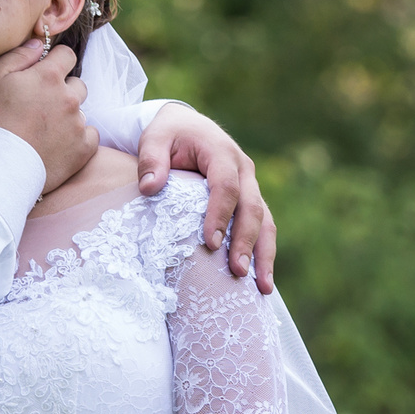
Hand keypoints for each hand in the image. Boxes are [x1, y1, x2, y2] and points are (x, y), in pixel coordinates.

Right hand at [0, 39, 97, 189]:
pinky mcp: (83, 150)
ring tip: (43, 130)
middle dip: (62, 91)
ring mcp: (78, 124)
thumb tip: (39, 45)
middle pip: (77, 85)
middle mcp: (69, 98)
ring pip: (80, 112)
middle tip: (39, 107)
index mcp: (49, 77)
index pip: (67, 55)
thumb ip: (18, 56)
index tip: (44, 73)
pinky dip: (77, 138)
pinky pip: (90, 136)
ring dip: (67, 116)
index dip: (55, 61)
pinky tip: (57, 145)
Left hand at [135, 107, 275, 292]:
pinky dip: (264, 253)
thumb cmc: (170, 134)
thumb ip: (151, 159)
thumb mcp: (155, 138)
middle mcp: (244, 170)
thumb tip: (148, 187)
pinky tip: (261, 281)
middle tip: (238, 272)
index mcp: (221, 152)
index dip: (220, 214)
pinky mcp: (250, 200)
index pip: (225, 186)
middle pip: (252, 208)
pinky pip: (263, 227)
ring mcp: (251, 186)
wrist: (188, 126)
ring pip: (265, 221)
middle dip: (246, 242)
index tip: (211, 243)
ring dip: (264, 254)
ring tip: (261, 288)